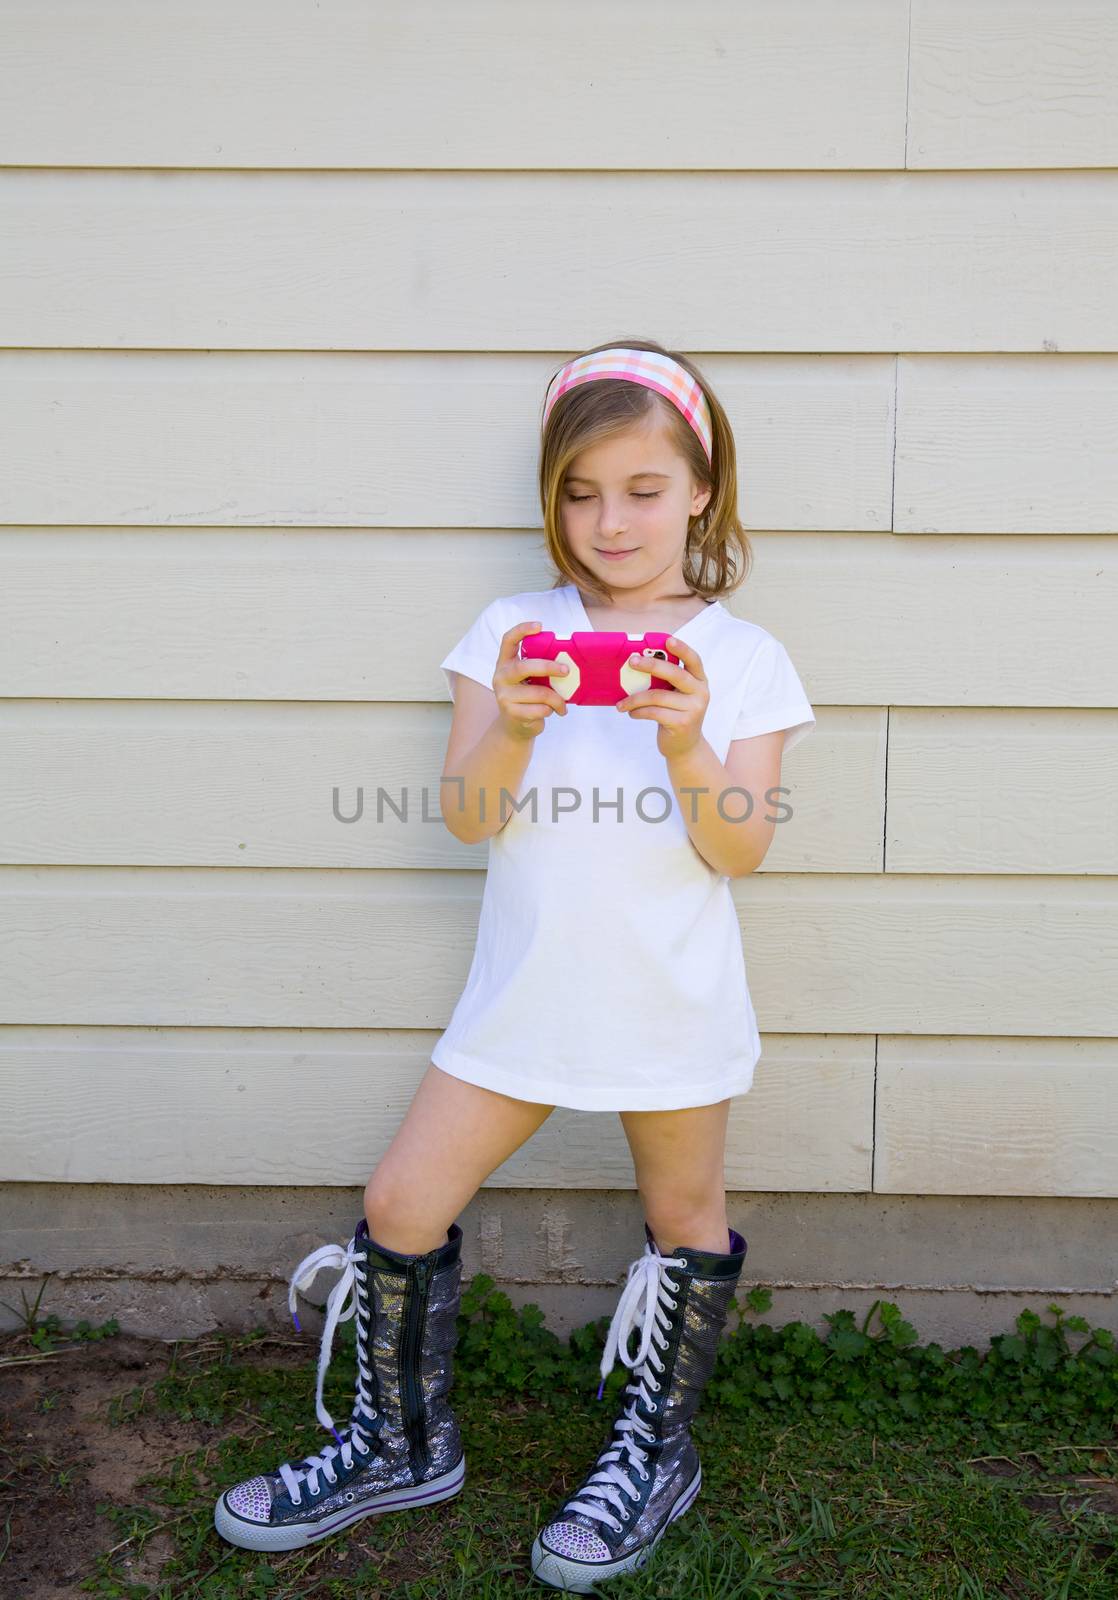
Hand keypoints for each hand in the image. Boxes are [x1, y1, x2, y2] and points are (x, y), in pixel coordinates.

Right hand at [493, 620, 570, 740]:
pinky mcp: (511, 712)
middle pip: (525, 667)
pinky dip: (550, 710)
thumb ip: (540, 669)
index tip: (540, 626)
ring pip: (539, 693)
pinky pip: (539, 709)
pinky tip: (550, 712)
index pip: (508, 640)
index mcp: (506, 663)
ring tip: (562, 704)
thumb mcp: (531, 680)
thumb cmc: (528, 698)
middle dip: (549, 667)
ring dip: (556, 699)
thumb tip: (568, 663)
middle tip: (566, 671)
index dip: (522, 630)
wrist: (515, 726)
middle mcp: (501, 676)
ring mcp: (504, 695)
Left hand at [615, 636, 708, 757]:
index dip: (682, 649)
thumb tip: (637, 664)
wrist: (685, 747)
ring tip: (622, 703)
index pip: (694, 660)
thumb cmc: (675, 715)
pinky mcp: (683, 723)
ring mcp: (694, 709)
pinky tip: (632, 713)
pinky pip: (654, 712)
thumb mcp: (676, 695)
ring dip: (634, 698)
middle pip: (675, 673)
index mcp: (699, 680)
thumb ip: (667, 681)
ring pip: (658, 696)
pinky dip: (638, 711)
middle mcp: (701, 692)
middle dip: (651, 665)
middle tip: (631, 662)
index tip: (668, 640)